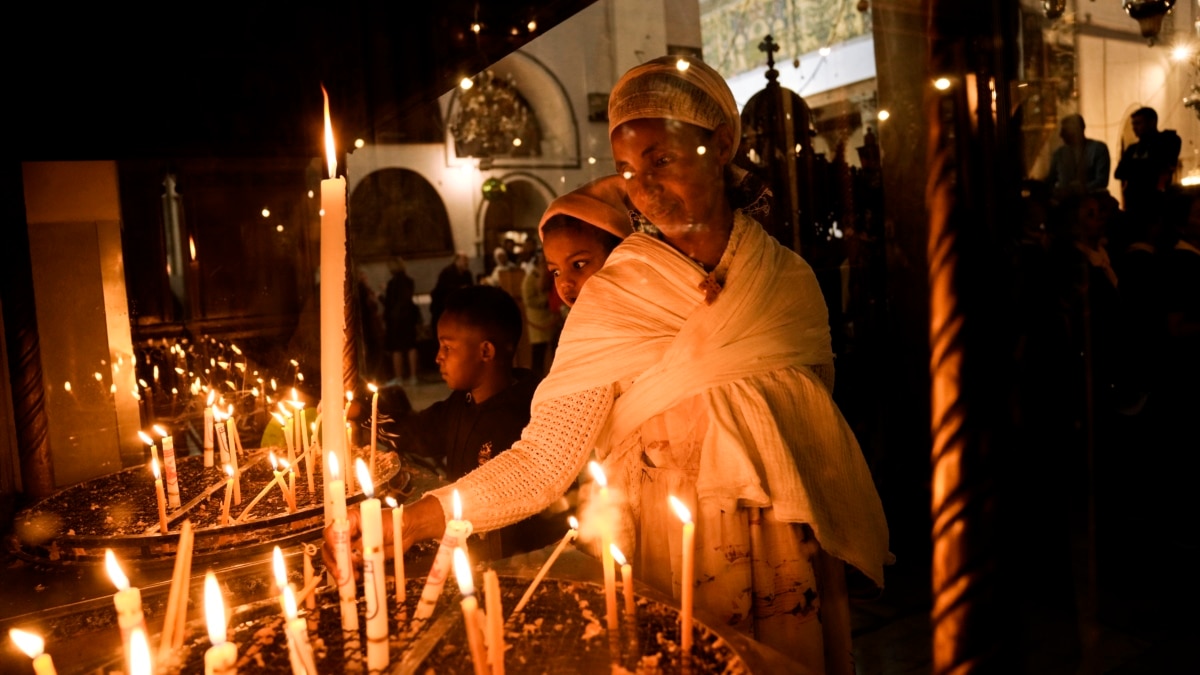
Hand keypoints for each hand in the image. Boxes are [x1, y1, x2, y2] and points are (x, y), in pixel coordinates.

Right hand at [320, 494, 446, 579]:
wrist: (407, 530)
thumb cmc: (394, 524)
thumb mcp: (378, 531)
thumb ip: (364, 543)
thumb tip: (353, 558)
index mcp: (349, 520)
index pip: (331, 532)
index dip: (332, 545)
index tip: (339, 557)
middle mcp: (345, 532)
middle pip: (329, 548)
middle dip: (334, 562)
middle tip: (341, 574)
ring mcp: (350, 546)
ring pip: (335, 560)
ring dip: (340, 571)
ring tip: (352, 578)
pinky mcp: (356, 557)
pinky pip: (347, 567)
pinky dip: (348, 575)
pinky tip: (356, 579)